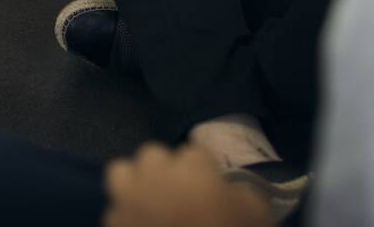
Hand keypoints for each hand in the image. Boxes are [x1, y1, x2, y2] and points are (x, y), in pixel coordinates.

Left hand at [103, 143, 275, 226]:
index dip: (206, 170)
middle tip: (183, 193)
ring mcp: (129, 202)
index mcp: (191, 171)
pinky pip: (115, 213)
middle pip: (153, 155)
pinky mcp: (114, 226)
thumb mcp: (258, 217)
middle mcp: (155, 178)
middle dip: (167, 170)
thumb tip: (229, 193)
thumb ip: (242, 196)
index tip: (213, 186)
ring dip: (136, 183)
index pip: (196, 153)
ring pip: (121, 173)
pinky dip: (126, 218)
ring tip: (151, 201)